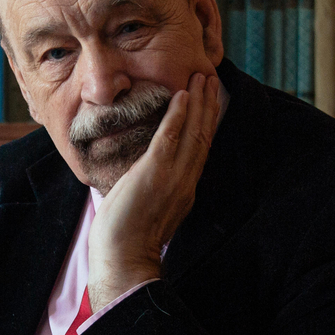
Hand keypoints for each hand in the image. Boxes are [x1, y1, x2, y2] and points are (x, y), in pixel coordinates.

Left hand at [88, 72, 216, 310]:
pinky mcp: (155, 173)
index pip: (200, 149)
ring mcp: (172, 177)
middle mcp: (185, 182)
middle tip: (211, 78)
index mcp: (185, 190)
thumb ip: (156, 189)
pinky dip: (178, 115)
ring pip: (193, 132)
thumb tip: (147, 175)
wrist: (124, 257)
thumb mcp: (150, 209)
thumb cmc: (128, 239)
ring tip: (201, 77)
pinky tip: (181, 95)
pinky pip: (170, 137)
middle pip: (203, 136)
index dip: (207, 123)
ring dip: (198, 102)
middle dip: (209, 105)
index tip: (209, 101)